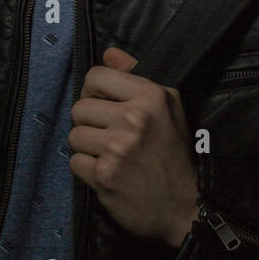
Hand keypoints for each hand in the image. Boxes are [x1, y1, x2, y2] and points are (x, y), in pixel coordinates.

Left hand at [68, 46, 199, 246]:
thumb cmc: (174, 154)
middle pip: (79, 107)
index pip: (95, 76)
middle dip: (91, 122)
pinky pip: (75, 162)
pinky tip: (108, 173)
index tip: (106, 106)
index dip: (95, 91)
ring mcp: (117, 148)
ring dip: (88, 147)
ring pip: (74, 135)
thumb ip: (136, 75)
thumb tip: (109, 53)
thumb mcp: (168, 106)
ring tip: (110, 155)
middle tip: (111, 136)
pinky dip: (88, 170)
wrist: (184, 205)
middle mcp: (134, 118)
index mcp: (150, 96)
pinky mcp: (104, 175)